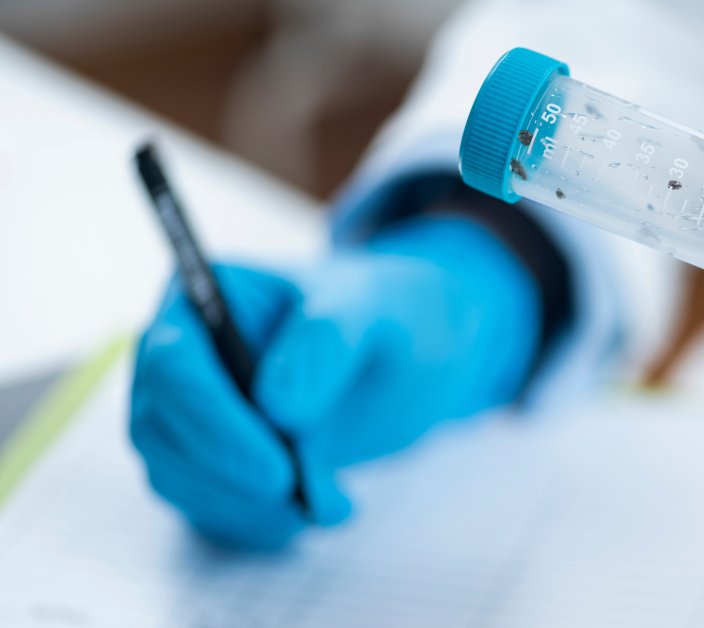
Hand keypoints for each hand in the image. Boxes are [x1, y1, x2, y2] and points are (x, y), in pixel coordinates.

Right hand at [130, 216, 540, 549]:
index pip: (172, 365)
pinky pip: (204, 506)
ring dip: (249, 507)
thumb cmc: (385, 315)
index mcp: (203, 295)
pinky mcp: (204, 459)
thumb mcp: (374, 310)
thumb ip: (327, 342)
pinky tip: (316, 513)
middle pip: (157, 428)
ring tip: (334, 503)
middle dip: (230, 477)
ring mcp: (183, 410)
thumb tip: (277, 405)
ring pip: (174, 476)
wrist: (408, 355)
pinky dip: (257, 523)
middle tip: (309, 501)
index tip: (279, 471)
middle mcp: (176, 352)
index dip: (215, 425)